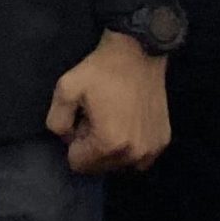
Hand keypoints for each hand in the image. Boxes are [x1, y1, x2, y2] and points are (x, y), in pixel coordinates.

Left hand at [46, 31, 171, 174]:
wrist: (138, 54)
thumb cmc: (101, 71)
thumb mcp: (65, 89)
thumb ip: (56, 121)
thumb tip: (66, 138)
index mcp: (108, 144)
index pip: (78, 164)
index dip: (74, 141)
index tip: (80, 120)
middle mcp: (133, 154)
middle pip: (100, 166)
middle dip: (92, 147)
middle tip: (95, 117)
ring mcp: (151, 150)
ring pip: (120, 164)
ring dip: (112, 149)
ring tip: (112, 118)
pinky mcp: (163, 142)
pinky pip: (139, 158)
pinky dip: (130, 147)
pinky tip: (127, 122)